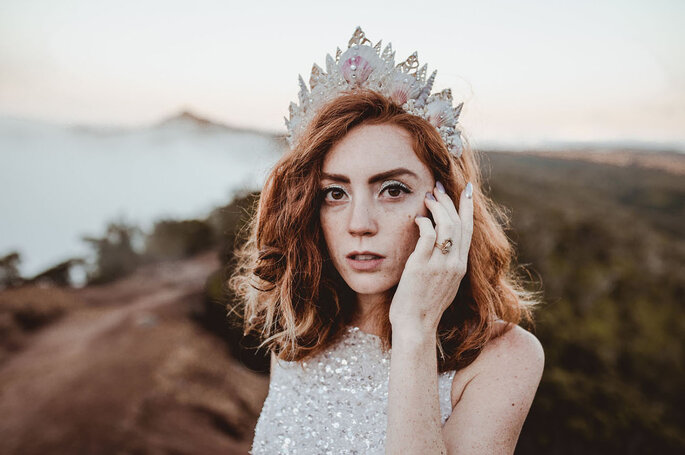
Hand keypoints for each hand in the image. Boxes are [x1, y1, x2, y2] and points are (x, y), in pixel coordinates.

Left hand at [389, 181, 473, 336]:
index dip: (468, 208)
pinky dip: (424, 223)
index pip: (469, 230)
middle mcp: (454, 264)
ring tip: (427, 198)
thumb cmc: (424, 307)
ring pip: (446, 226)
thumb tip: (440, 246)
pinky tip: (418, 219)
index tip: (467, 191)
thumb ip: (446, 265)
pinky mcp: (422, 266)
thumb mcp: (443, 284)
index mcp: (460, 267)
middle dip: (449, 202)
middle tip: (437, 189)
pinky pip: (427, 237)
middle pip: (459, 224)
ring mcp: (439, 265)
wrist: (415, 326)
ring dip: (437, 208)